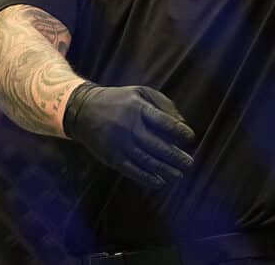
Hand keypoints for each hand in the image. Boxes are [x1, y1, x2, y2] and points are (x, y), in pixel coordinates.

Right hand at [62, 83, 196, 188]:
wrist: (83, 110)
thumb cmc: (120, 100)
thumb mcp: (141, 92)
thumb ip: (164, 104)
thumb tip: (182, 122)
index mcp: (138, 109)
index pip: (164, 122)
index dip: (179, 132)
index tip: (191, 138)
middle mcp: (129, 127)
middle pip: (156, 145)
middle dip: (175, 156)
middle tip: (189, 164)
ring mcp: (119, 144)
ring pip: (145, 160)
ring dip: (164, 170)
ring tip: (178, 176)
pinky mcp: (111, 157)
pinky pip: (131, 170)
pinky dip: (146, 177)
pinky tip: (159, 182)